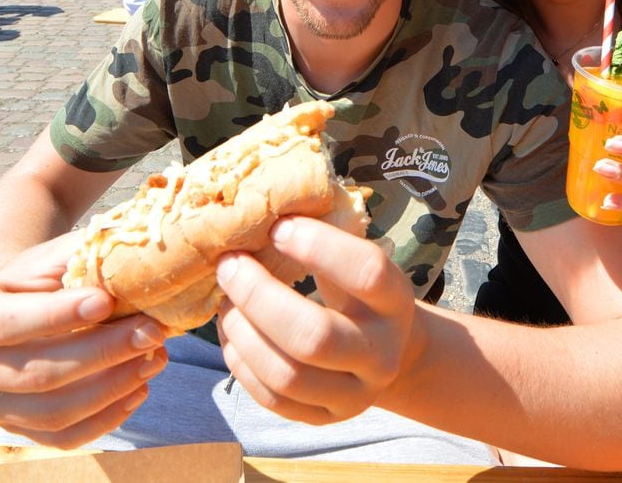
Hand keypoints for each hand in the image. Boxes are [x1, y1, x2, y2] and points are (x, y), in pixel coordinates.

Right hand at [0, 234, 167, 448]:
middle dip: (102, 353)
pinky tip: (139, 388)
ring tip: (154, 357)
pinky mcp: (18, 431)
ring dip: (113, 387)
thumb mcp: (48, 259)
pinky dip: (108, 417)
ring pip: (54, 412)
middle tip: (152, 330)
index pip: (7, 324)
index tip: (106, 301)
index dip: (57, 316)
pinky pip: (65, 437)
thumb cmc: (39, 280)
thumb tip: (126, 265)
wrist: (20, 309)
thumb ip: (78, 258)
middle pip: (36, 373)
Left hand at [215, 216, 415, 424]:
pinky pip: (272, 400)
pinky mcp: (324, 419)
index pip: (366, 272)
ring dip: (242, 332)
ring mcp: (355, 395)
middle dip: (259, 297)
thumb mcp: (356, 261)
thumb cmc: (358, 292)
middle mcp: (381, 354)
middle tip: (229, 265)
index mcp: (396, 302)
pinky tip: (233, 333)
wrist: (388, 351)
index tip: (277, 227)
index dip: (318, 247)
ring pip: (287, 374)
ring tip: (225, 302)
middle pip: (315, 336)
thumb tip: (259, 202)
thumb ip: (322, 238)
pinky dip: (241, 363)